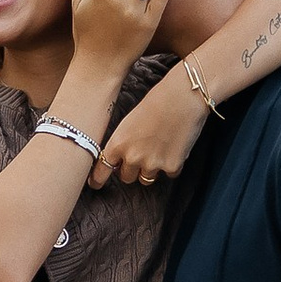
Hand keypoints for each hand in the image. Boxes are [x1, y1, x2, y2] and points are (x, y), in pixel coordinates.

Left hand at [93, 67, 209, 186]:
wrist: (183, 97)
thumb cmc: (158, 102)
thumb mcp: (130, 122)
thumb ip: (124, 142)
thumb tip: (122, 158)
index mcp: (118, 143)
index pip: (102, 169)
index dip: (98, 179)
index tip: (96, 184)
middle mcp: (132, 157)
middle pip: (126, 177)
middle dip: (132, 170)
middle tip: (142, 155)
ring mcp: (152, 163)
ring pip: (146, 179)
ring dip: (151, 169)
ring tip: (160, 148)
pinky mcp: (171, 166)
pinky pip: (169, 174)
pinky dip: (172, 164)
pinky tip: (175, 146)